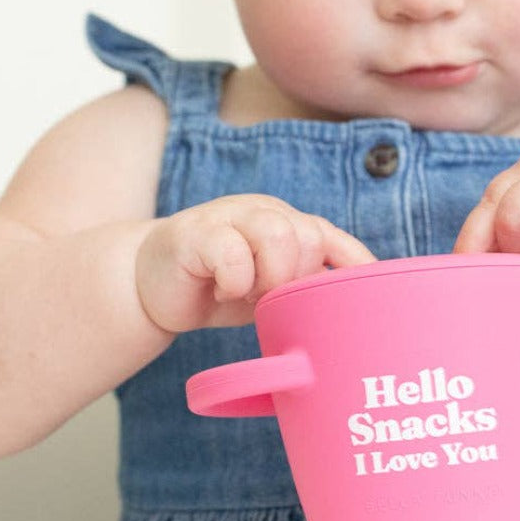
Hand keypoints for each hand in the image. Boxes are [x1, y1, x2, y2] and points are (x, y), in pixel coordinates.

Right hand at [136, 195, 374, 331]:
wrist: (150, 286)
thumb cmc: (218, 287)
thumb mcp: (269, 289)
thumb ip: (303, 286)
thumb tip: (351, 308)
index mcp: (288, 223)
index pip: (332, 237)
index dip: (354, 263)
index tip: (369, 291)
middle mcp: (263, 212)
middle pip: (309, 237)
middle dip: (297, 279)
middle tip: (268, 299)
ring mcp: (228, 216)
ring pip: (278, 235)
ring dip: (269, 278)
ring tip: (248, 294)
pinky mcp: (195, 232)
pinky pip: (232, 252)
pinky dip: (235, 281)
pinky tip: (221, 289)